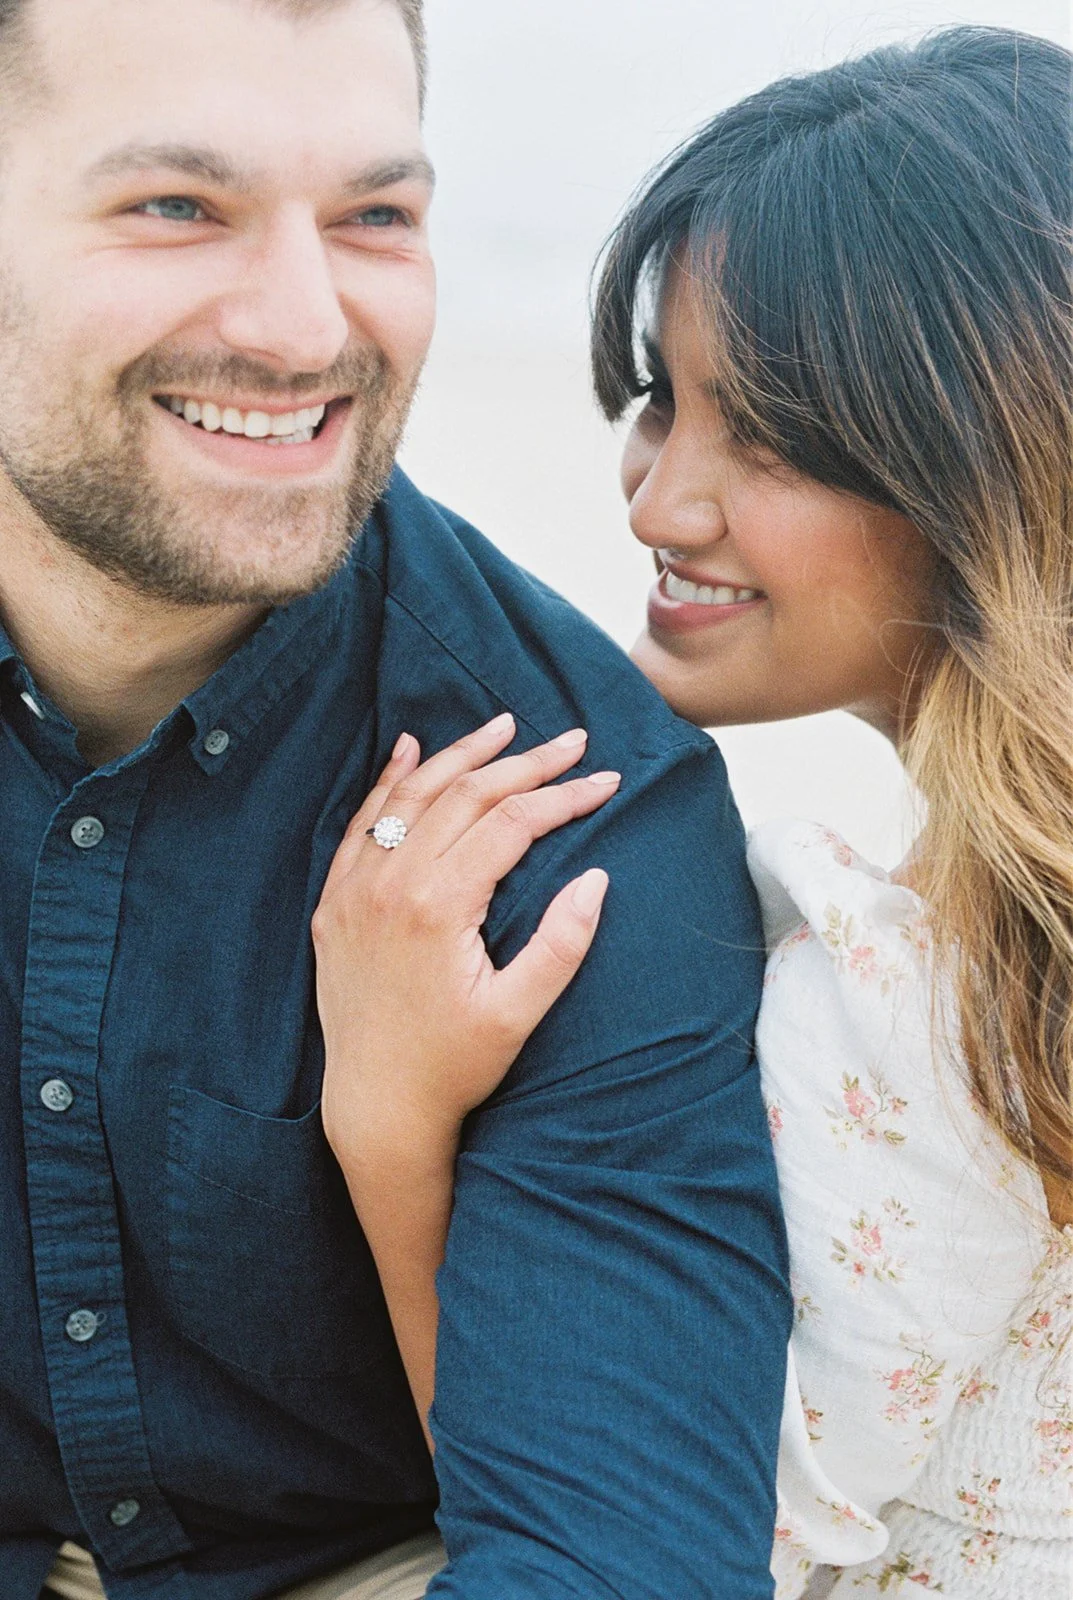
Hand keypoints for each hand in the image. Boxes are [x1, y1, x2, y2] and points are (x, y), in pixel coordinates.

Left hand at [313, 713, 617, 1162]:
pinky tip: (410, 749)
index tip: (605, 781)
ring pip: (411, 797)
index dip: (564, 797)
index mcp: (439, 908)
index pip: (512, 825)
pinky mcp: (334, 905)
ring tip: (504, 727)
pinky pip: (360, 825)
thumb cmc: (453, 1068)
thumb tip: (597, 878)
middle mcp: (390, 886)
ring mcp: (354, 892)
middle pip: (465, 797)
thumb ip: (560, 945)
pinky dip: (388, 782)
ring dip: (459, 756)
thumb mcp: (517, 1015)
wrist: (376, 1107)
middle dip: (525, 764)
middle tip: (570, 741)